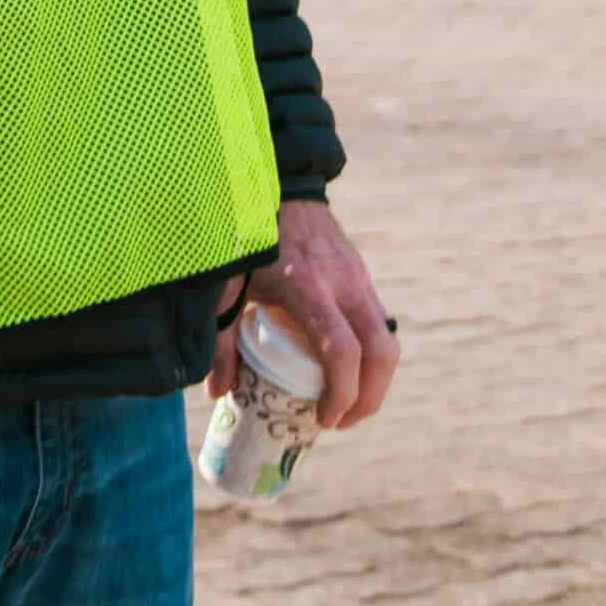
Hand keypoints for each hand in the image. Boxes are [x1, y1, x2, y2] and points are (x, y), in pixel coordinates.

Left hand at [209, 200, 399, 430]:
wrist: (276, 182)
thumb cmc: (244, 235)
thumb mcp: (226, 284)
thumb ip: (220, 338)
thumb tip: (219, 394)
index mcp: (308, 286)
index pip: (343, 352)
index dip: (341, 395)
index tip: (324, 420)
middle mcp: (343, 282)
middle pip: (382, 354)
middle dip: (370, 399)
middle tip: (341, 422)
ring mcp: (359, 276)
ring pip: (387, 339)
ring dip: (375, 379)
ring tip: (343, 402)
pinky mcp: (362, 273)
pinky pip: (379, 322)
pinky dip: (369, 353)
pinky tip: (341, 364)